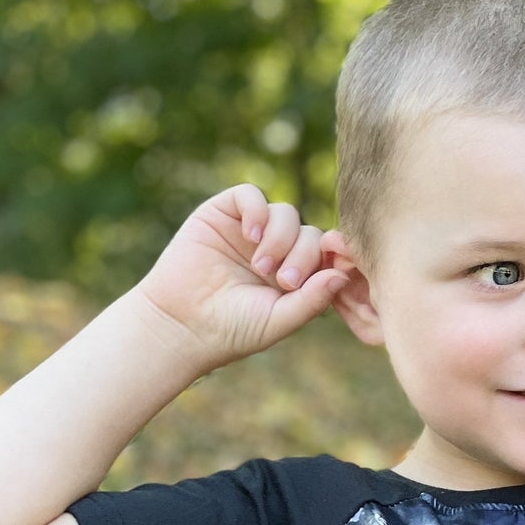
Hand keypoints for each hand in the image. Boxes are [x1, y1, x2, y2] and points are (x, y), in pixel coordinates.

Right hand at [136, 184, 357, 370]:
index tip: (322, 277)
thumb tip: (342, 274)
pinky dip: (257, 210)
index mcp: (296, 274)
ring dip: (281, 238)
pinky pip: (250, 195)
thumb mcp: (280, 319)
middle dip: (303, 256)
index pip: (327, 254)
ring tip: (262, 266)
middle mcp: (277, 249)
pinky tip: (250, 235)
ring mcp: (251, 231)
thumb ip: (313, 299)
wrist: (182, 325)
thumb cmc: (233, 330)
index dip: (330, 259)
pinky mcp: (223, 214)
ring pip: (286, 213)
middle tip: (284, 281)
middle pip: (310, 233)